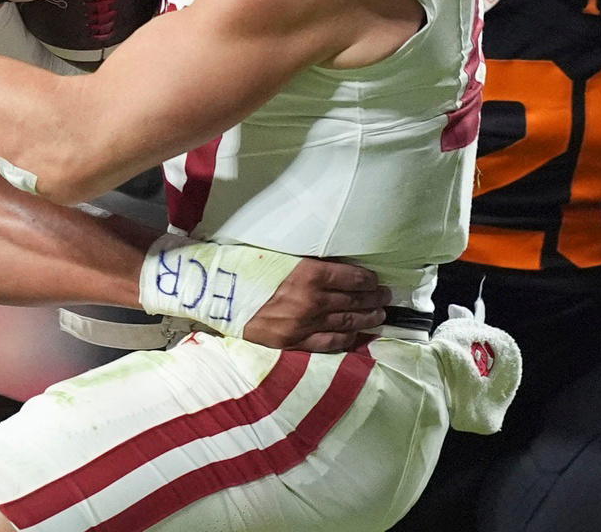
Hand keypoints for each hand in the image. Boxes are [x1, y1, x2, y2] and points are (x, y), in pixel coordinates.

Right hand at [241, 258, 392, 352]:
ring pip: (346, 323)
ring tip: (379, 316)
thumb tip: (336, 266)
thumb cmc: (244, 267)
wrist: (214, 294)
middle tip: (386, 297)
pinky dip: (346, 339)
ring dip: (366, 319)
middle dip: (373, 299)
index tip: (376, 280)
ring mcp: (303, 325)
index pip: (351, 278)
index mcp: (308, 274)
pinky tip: (356, 335)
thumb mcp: (280, 256)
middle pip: (353, 301)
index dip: (368, 280)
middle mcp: (311, 301)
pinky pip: (328, 344)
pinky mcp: (293, 342)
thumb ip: (308, 262)